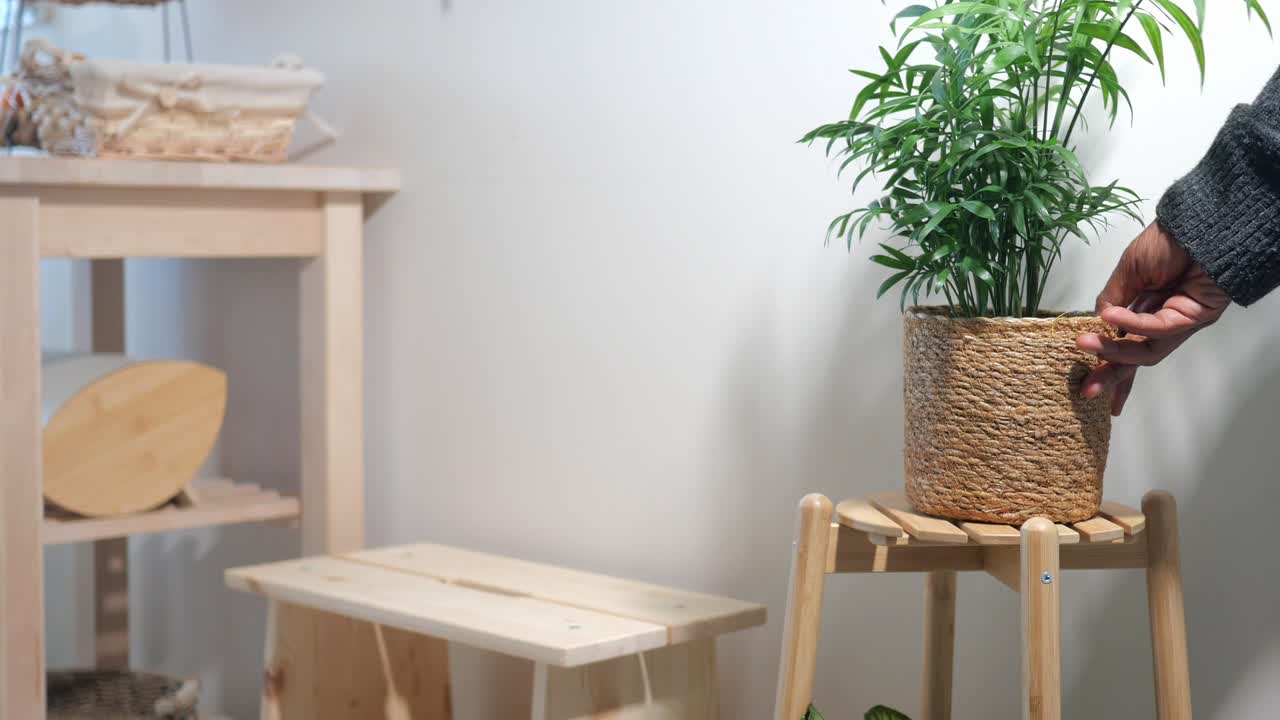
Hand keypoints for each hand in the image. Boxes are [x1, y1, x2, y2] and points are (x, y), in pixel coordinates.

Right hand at [1076, 222, 1230, 414]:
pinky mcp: (1193, 318)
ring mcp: (1179, 322)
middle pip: (1136, 357)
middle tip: (1088, 391)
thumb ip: (1112, 299)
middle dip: (1110, 374)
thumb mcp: (1127, 271)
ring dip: (1114, 352)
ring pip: (1146, 351)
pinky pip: (1157, 328)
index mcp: (1147, 308)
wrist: (1199, 225)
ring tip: (1085, 344)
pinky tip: (1111, 318)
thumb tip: (1098, 324)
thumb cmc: (1167, 242)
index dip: (1107, 363)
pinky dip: (1132, 324)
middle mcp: (1164, 320)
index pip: (1126, 343)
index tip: (1087, 381)